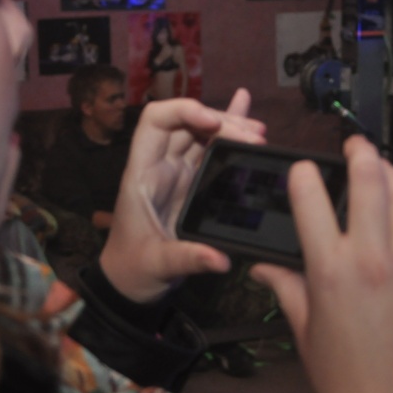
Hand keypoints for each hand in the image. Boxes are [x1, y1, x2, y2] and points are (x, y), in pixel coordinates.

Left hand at [100, 89, 265, 302]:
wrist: (131, 282)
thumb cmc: (134, 268)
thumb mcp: (158, 265)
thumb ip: (188, 258)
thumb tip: (221, 259)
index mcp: (143, 174)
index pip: (156, 122)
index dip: (184, 112)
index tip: (214, 124)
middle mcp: (160, 165)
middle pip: (188, 124)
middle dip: (221, 122)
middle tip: (255, 138)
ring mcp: (178, 172)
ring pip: (203, 134)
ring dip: (231, 127)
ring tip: (260, 134)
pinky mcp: (193, 182)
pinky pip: (211, 149)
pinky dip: (228, 129)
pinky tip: (246, 109)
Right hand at [250, 136, 392, 392]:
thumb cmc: (344, 379)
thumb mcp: (304, 332)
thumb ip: (286, 289)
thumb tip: (265, 268)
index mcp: (330, 270)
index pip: (311, 201)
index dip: (304, 176)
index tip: (303, 171)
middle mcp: (371, 261)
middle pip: (368, 184)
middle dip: (360, 154)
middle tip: (356, 146)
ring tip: (385, 165)